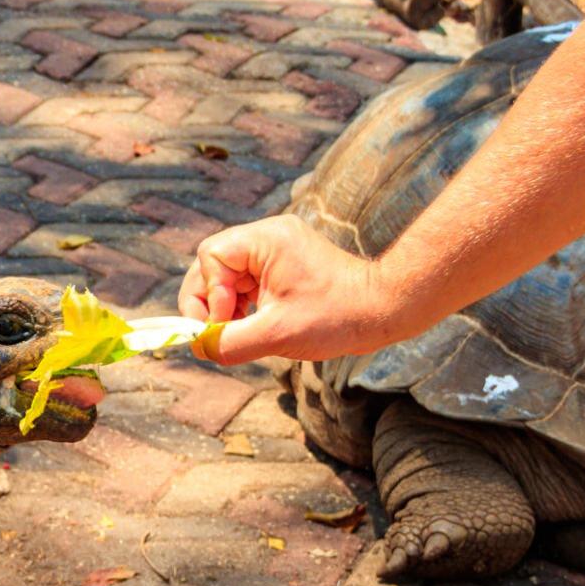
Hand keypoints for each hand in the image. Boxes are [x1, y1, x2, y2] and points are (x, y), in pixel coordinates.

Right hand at [178, 215, 414, 364]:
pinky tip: (251, 325)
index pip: (210, 257)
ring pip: (225, 276)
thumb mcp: (275, 335)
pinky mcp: (282, 265)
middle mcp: (268, 236)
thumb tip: (199, 348)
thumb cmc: (336, 317)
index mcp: (266, 240)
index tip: (222, 324)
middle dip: (208, 302)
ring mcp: (275, 249)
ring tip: (237, 331)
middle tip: (215, 333)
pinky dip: (239, 306)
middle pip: (212, 265)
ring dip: (223, 306)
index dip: (208, 294)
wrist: (384, 310)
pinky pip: (244, 282)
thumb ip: (227, 343)